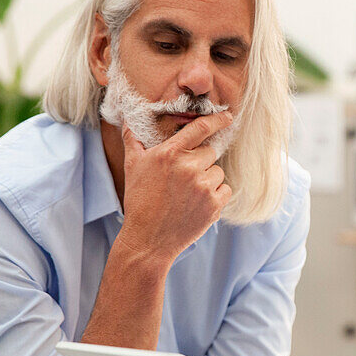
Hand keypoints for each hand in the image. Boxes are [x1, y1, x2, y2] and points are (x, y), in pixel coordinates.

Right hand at [116, 111, 233, 261]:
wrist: (148, 240)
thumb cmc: (139, 200)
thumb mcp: (132, 166)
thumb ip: (133, 139)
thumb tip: (128, 119)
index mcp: (169, 153)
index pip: (201, 128)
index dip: (217, 119)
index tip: (227, 116)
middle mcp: (189, 167)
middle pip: (210, 152)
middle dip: (200, 161)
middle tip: (183, 178)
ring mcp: (203, 187)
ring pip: (217, 171)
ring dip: (208, 179)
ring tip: (187, 193)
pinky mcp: (214, 205)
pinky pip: (225, 189)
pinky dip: (216, 195)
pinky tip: (197, 203)